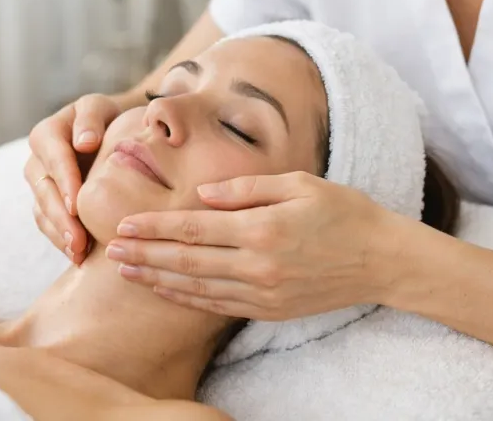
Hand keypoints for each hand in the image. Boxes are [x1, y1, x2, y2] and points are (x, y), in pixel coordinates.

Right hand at [26, 93, 124, 264]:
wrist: (107, 132)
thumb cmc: (105, 117)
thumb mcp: (100, 108)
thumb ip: (91, 119)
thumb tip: (84, 143)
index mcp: (47, 133)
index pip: (54, 158)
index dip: (64, 181)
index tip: (76, 203)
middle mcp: (37, 160)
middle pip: (44, 190)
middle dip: (60, 217)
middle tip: (77, 240)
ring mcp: (40, 184)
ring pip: (42, 211)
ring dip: (59, 233)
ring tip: (77, 253)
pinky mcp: (47, 202)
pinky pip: (47, 223)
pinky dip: (60, 239)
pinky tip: (77, 254)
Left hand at [104, 171, 399, 319]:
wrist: (382, 259)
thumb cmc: (342, 210)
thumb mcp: (298, 183)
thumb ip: (245, 187)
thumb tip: (200, 193)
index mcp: (262, 228)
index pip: (193, 229)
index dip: (155, 228)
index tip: (124, 224)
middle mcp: (258, 265)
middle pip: (186, 262)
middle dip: (144, 256)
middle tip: (111, 250)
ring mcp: (264, 293)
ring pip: (197, 288)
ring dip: (157, 280)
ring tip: (126, 272)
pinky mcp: (271, 310)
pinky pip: (218, 306)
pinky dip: (187, 299)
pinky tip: (166, 290)